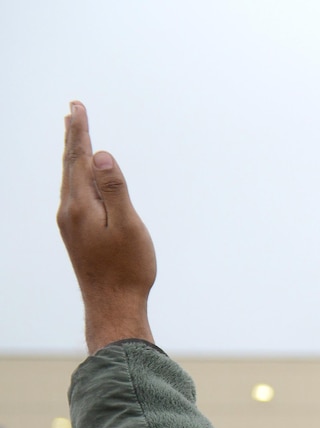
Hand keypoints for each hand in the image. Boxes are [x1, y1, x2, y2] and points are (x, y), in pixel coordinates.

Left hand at [56, 102, 155, 352]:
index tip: (77, 108)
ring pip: (70, 180)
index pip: (81, 160)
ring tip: (76, 139)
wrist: (112, 305)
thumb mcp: (128, 226)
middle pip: (71, 166)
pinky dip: (77, 177)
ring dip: (74, 157)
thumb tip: (103, 156)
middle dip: (74, 138)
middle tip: (74, 112)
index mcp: (81, 205)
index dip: (81, 133)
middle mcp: (69, 211)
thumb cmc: (127, 269)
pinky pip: (74, 195)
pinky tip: (81, 180)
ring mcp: (70, 224)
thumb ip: (115, 190)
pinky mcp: (76, 234)